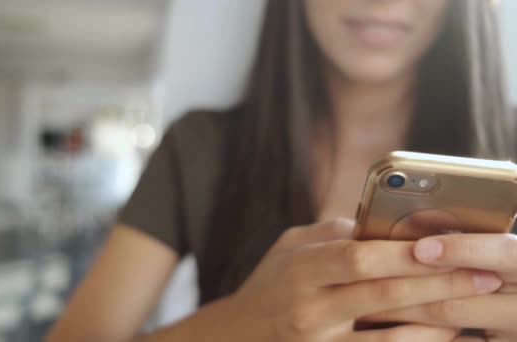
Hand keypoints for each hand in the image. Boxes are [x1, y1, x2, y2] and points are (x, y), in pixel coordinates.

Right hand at [224, 219, 501, 340]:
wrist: (239, 335)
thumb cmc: (271, 282)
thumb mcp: (289, 246)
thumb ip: (333, 232)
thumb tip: (382, 223)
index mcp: (301, 267)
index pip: (356, 256)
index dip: (400, 252)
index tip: (443, 244)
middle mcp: (310, 307)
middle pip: (382, 293)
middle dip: (438, 283)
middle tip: (484, 274)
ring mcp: (320, 341)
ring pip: (389, 335)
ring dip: (439, 320)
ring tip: (478, 307)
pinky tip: (447, 336)